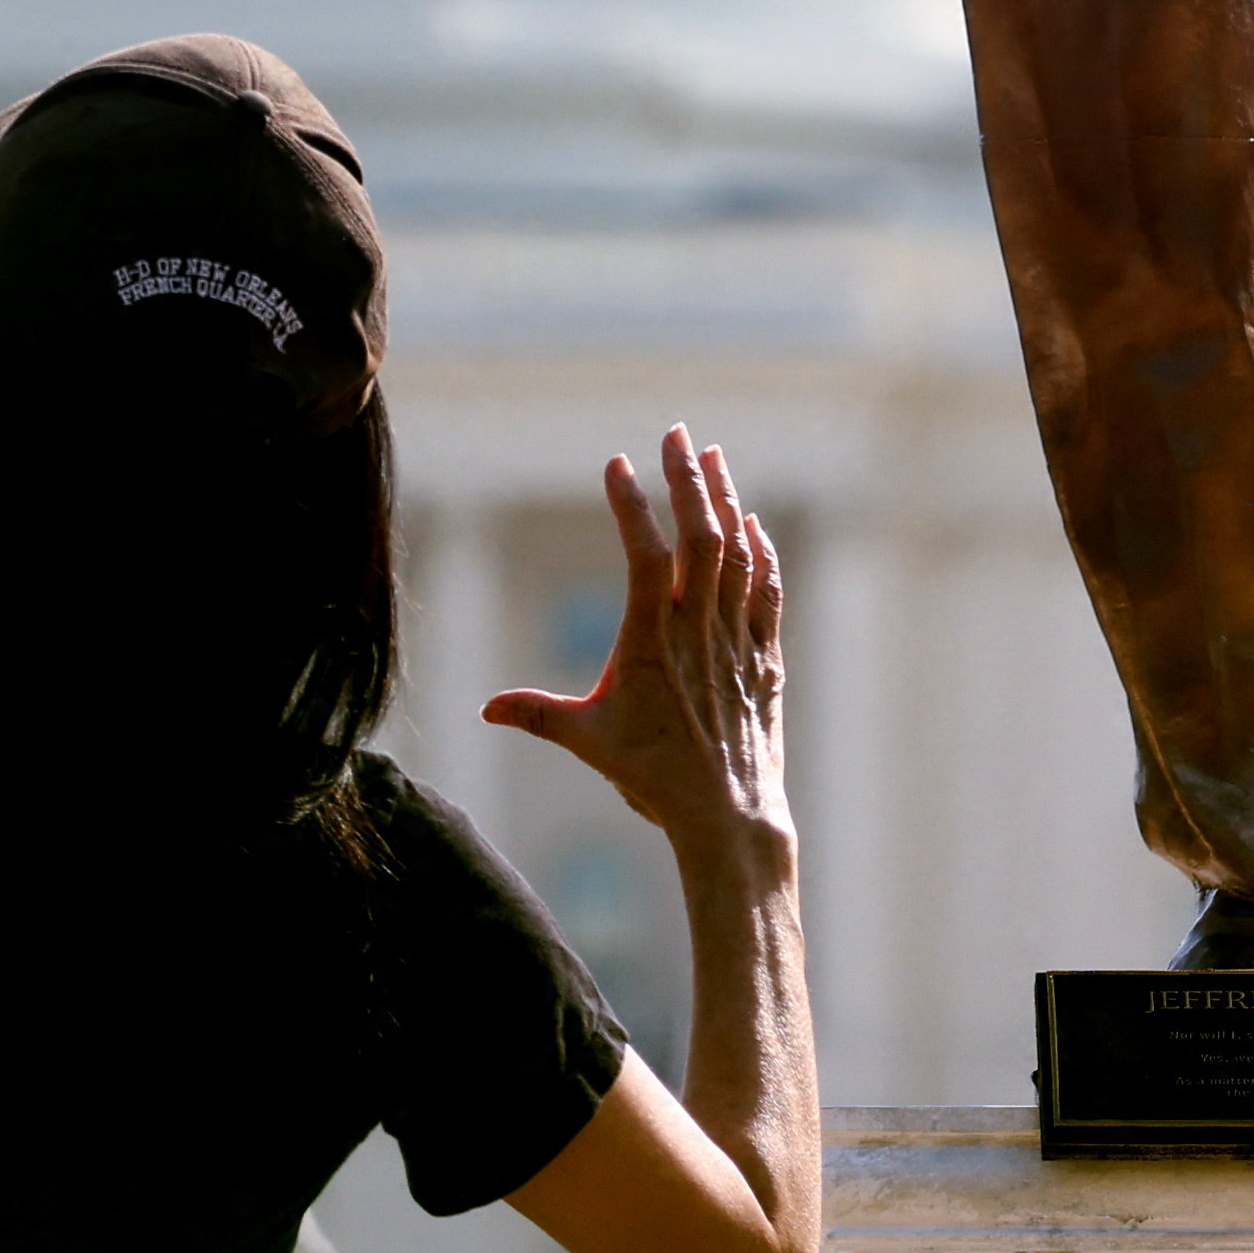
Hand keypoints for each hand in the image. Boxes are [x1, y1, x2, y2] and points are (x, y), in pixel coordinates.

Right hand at [486, 427, 789, 863]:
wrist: (729, 818)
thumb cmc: (654, 780)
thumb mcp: (589, 743)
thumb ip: (539, 715)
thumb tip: (485, 710)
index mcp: (652, 643)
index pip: (645, 557)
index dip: (633, 507)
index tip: (617, 465)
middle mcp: (698, 632)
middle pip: (700, 538)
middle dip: (688, 480)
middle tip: (676, 434)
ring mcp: (736, 641)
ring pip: (737, 555)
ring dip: (726, 501)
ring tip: (714, 457)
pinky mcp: (764, 659)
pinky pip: (767, 592)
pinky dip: (762, 553)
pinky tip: (753, 525)